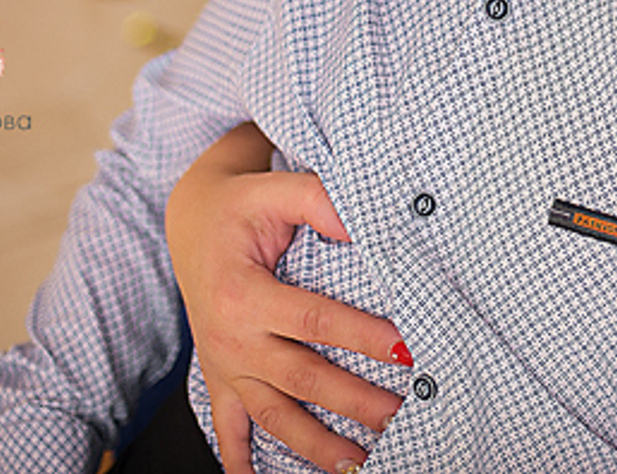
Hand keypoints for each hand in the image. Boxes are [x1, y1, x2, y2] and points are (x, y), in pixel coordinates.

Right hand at [166, 124, 406, 473]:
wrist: (191, 219)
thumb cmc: (240, 205)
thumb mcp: (275, 190)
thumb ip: (318, 201)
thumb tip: (363, 224)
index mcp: (242, 294)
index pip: (314, 320)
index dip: (361, 335)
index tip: (404, 349)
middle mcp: (229, 338)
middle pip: (301, 378)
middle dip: (353, 401)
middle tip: (400, 414)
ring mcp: (222, 363)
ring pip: (272, 415)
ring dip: (315, 444)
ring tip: (358, 462)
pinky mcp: (217, 377)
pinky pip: (228, 428)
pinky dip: (242, 461)